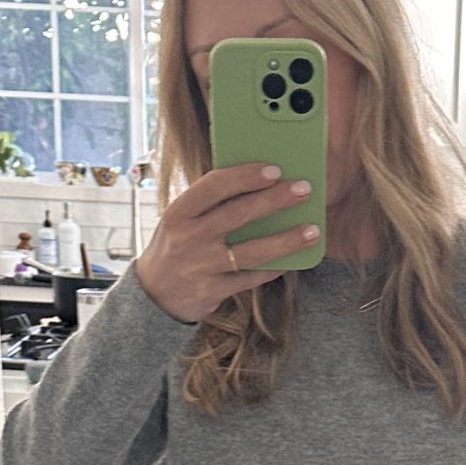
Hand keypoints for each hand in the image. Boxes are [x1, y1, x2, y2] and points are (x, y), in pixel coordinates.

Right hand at [132, 162, 317, 323]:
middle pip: (238, 215)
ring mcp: (200, 267)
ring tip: (312, 231)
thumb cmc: (177, 246)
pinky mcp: (212, 292)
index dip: (245, 176)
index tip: (274, 169)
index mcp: (178, 213)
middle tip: (304, 190)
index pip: (214, 186)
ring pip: (250, 251)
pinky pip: (250, 279)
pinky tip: (292, 260)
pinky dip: (273, 269)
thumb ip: (210, 203)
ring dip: (285, 240)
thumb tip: (257, 181)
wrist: (153, 295)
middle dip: (274, 200)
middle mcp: (188, 239)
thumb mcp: (181, 219)